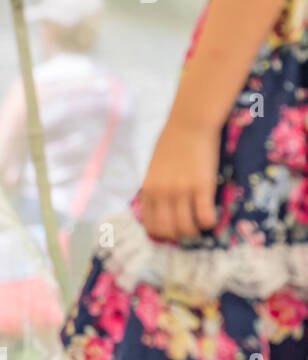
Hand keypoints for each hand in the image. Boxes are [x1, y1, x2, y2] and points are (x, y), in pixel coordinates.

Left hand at [138, 115, 218, 240]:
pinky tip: (212, 215)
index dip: (163, 234)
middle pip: (168, 231)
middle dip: (180, 235)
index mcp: (148, 189)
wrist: (189, 124)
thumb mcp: (154, 168)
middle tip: (190, 228)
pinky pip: (205, 218)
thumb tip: (159, 204)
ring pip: (187, 228)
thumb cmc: (172, 142)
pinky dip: (209, 222)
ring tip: (201, 222)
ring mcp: (181, 191)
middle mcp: (161, 194)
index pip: (150, 225)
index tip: (173, 231)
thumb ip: (155, 186)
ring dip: (196, 230)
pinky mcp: (202, 187)